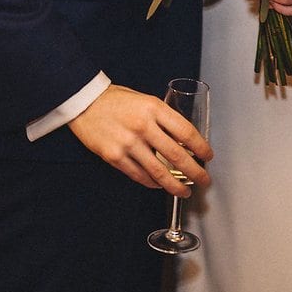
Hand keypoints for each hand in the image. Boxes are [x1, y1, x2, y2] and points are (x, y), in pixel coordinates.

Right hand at [66, 85, 213, 195]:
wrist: (84, 102)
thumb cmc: (116, 99)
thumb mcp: (145, 100)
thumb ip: (162, 118)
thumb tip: (182, 139)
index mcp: (154, 108)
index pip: (186, 132)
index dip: (200, 147)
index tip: (207, 156)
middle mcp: (143, 126)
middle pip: (176, 155)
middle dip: (194, 172)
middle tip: (204, 180)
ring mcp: (128, 143)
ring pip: (159, 172)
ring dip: (175, 185)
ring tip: (185, 192)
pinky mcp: (115, 157)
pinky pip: (139, 175)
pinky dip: (152, 183)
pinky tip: (160, 185)